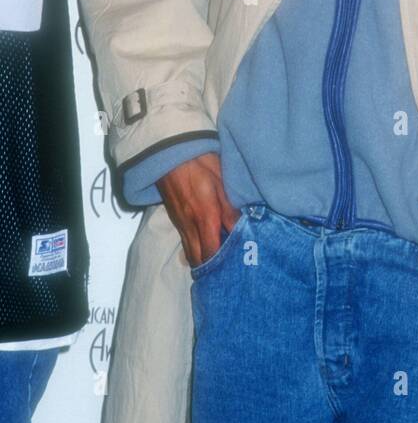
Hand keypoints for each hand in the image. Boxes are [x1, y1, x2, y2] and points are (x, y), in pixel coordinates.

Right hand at [156, 152, 240, 267]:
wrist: (170, 152)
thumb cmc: (201, 163)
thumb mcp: (221, 181)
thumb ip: (230, 209)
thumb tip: (241, 231)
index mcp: (205, 216)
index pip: (212, 252)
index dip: (221, 265)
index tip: (235, 268)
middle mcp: (190, 225)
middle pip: (199, 258)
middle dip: (211, 269)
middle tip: (228, 270)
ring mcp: (180, 223)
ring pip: (190, 252)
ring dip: (202, 260)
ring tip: (219, 264)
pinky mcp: (175, 218)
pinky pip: (185, 242)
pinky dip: (195, 249)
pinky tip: (206, 247)